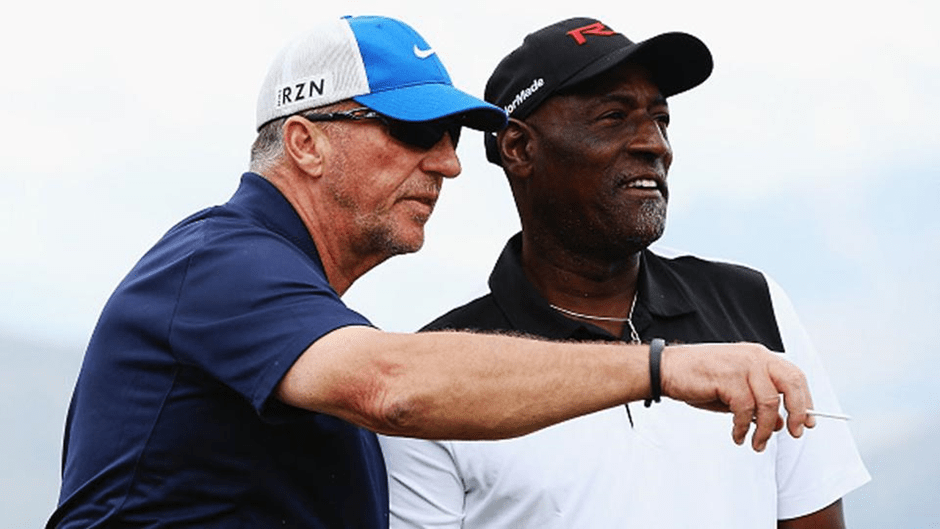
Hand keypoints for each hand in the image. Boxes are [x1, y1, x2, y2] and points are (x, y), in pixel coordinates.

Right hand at [659, 343, 816, 451]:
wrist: (666, 369)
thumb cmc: (698, 379)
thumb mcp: (734, 391)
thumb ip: (757, 403)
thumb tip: (781, 422)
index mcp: (758, 356)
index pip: (794, 376)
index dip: (805, 400)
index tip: (808, 422)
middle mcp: (755, 357)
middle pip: (792, 384)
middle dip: (799, 411)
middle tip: (795, 433)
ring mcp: (742, 366)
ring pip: (770, 403)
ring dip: (765, 429)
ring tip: (756, 443)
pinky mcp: (728, 378)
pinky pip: (746, 410)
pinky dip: (743, 428)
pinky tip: (737, 435)